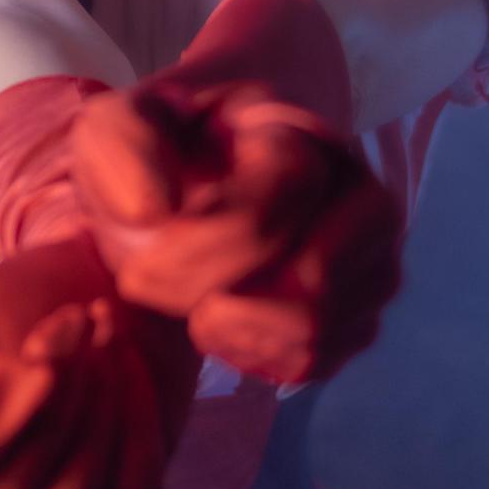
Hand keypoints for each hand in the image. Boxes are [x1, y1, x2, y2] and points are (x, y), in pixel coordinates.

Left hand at [70, 77, 403, 383]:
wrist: (184, 178)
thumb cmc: (156, 152)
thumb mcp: (118, 126)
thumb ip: (124, 148)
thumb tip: (152, 211)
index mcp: (296, 132)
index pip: (269, 212)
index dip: (195, 250)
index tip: (136, 264)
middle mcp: (357, 192)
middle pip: (314, 285)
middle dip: (220, 302)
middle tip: (163, 288)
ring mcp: (370, 258)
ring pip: (319, 331)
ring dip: (235, 332)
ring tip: (193, 304)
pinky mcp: (358, 314)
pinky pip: (316, 361)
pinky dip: (256, 356)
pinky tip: (220, 325)